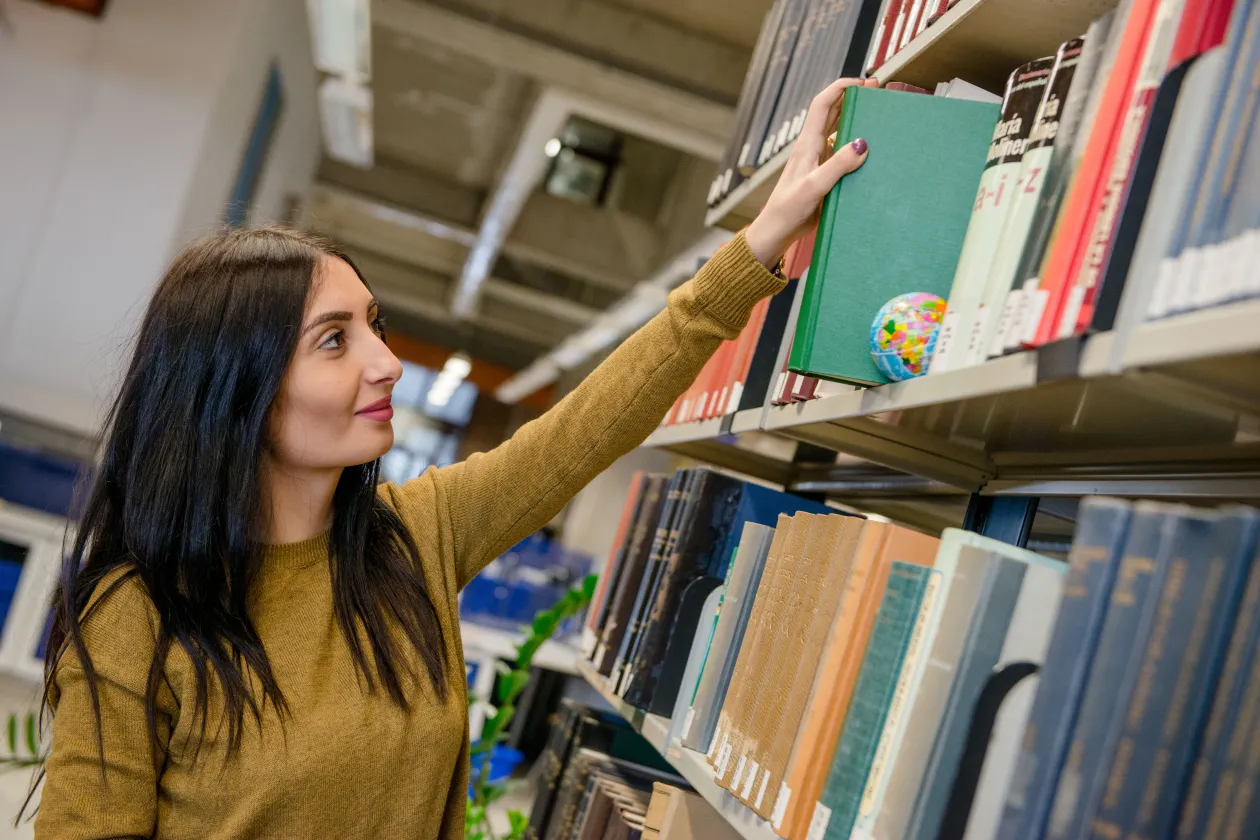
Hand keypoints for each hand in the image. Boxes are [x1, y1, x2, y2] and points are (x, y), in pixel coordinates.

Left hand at [745, 77, 879, 267]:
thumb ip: (837, 165)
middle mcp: (813, 148)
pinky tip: (870, 151)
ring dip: (856, 120)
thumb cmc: (788, 209)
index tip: (862, 82)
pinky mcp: (824, 175)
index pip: (823, 104)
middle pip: (833, 113)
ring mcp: (819, 161)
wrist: (777, 231)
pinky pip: (842, 154)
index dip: (840, 88)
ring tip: (878, 115)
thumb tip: (862, 144)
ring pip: (838, 131)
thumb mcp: (814, 186)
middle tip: (877, 91)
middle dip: (853, 98)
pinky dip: (855, 147)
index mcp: (807, 144)